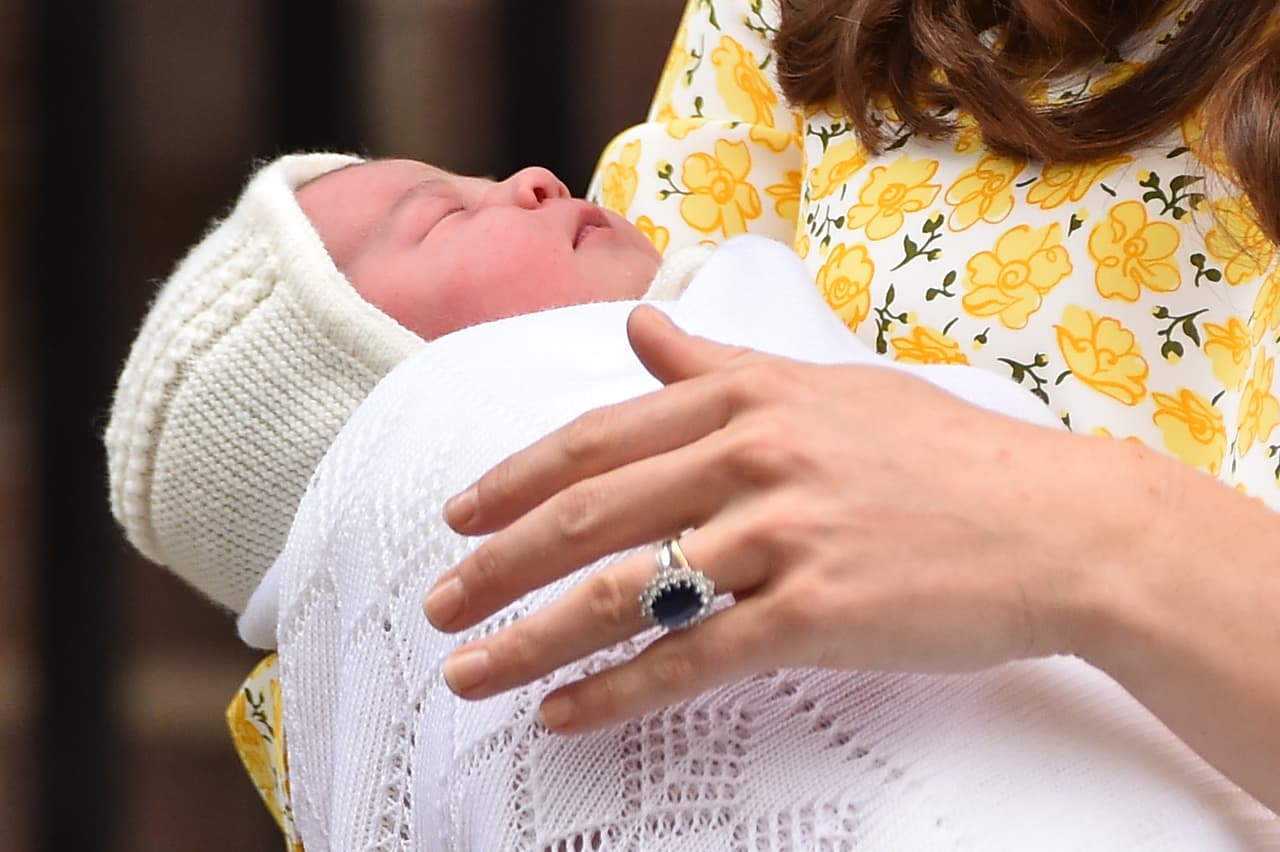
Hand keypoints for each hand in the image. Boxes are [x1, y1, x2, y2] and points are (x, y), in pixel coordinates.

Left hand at [423, 306, 1093, 732]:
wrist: (1058, 524)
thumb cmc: (944, 454)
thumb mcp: (826, 388)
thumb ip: (721, 362)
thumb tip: (640, 328)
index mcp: (748, 397)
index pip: (600, 438)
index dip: (517, 480)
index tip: (458, 517)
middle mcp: (754, 455)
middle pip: (592, 513)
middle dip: (500, 564)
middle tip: (438, 603)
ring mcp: (784, 534)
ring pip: (626, 589)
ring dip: (533, 637)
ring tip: (469, 670)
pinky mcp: (818, 612)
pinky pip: (694, 657)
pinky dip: (619, 691)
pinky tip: (566, 715)